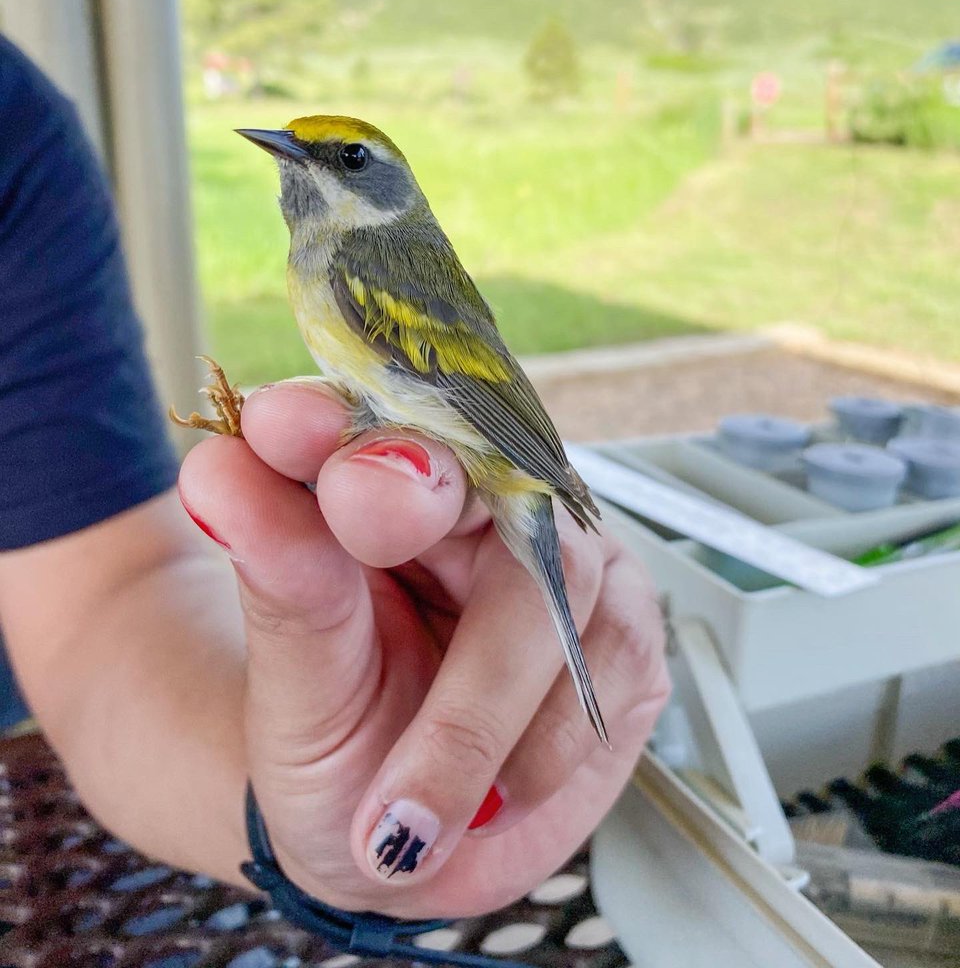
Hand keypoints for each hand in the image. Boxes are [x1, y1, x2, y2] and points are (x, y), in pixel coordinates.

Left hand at [178, 380, 668, 918]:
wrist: (407, 849)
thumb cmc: (338, 751)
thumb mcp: (294, 687)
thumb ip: (282, 580)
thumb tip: (222, 472)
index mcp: (383, 490)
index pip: (369, 417)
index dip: (336, 417)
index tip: (280, 425)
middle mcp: (483, 505)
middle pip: (476, 470)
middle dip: (418, 510)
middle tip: (358, 518)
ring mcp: (563, 558)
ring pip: (555, 576)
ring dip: (478, 709)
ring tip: (404, 814)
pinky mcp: (622, 627)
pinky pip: (614, 656)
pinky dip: (547, 745)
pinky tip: (491, 801)